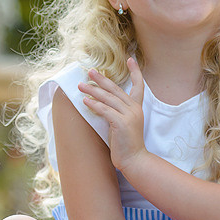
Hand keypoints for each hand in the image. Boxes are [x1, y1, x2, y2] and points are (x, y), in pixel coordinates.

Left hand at [80, 57, 147, 171]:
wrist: (134, 160)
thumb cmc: (126, 143)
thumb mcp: (123, 123)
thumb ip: (116, 111)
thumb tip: (100, 102)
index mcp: (137, 108)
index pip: (139, 86)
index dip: (135, 72)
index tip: (131, 59)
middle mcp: (134, 109)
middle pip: (116, 89)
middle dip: (102, 79)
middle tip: (90, 71)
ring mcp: (129, 116)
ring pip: (108, 98)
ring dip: (93, 91)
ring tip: (80, 85)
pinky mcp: (122, 123)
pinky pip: (105, 110)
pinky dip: (94, 105)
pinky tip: (84, 101)